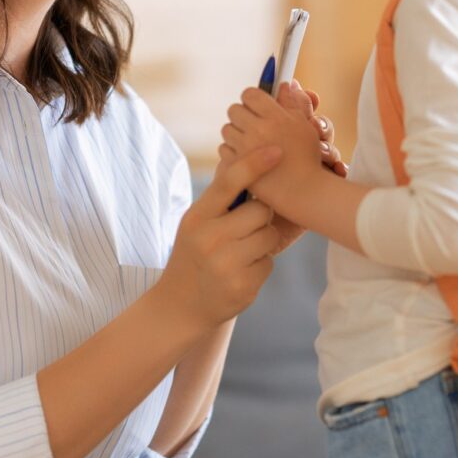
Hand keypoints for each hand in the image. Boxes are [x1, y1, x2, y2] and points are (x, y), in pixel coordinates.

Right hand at [157, 148, 284, 331]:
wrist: (180, 306)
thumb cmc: (194, 255)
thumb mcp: (196, 223)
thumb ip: (220, 199)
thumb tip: (245, 160)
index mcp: (197, 217)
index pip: (227, 183)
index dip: (253, 163)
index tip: (276, 150)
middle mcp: (209, 239)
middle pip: (260, 211)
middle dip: (259, 218)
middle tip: (243, 230)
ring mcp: (226, 265)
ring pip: (269, 236)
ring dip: (262, 242)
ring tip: (240, 253)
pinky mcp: (242, 287)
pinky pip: (269, 262)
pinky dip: (260, 266)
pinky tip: (240, 272)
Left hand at [219, 82, 328, 221]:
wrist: (302, 192)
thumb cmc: (307, 158)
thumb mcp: (305, 126)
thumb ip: (293, 102)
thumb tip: (284, 84)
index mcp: (276, 116)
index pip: (250, 94)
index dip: (252, 99)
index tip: (257, 106)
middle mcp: (258, 129)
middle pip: (234, 109)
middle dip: (242, 115)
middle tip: (252, 124)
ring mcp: (245, 148)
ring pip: (226, 129)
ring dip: (235, 133)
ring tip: (249, 142)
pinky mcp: (236, 165)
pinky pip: (223, 148)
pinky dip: (232, 151)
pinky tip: (245, 157)